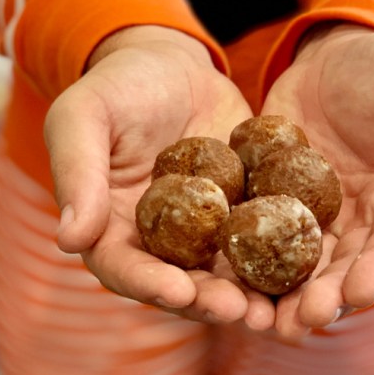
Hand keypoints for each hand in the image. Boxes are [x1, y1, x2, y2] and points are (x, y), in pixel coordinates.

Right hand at [44, 26, 273, 328]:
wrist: (170, 64)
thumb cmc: (115, 86)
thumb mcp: (84, 117)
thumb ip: (77, 174)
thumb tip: (69, 240)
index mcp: (109, 228)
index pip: (123, 267)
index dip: (149, 284)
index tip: (178, 292)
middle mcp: (157, 241)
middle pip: (179, 283)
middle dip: (208, 301)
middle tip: (239, 311)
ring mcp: (203, 231)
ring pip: (223, 273)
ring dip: (247, 294)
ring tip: (274, 307)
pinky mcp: (241, 212)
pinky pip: (260, 238)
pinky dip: (278, 255)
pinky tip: (304, 264)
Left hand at [261, 25, 373, 335]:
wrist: (339, 50)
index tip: (359, 293)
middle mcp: (362, 224)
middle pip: (344, 270)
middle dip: (323, 298)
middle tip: (299, 320)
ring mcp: (315, 216)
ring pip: (299, 264)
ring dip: (281, 293)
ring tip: (258, 317)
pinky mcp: (274, 200)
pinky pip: (259, 230)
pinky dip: (244, 254)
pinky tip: (222, 273)